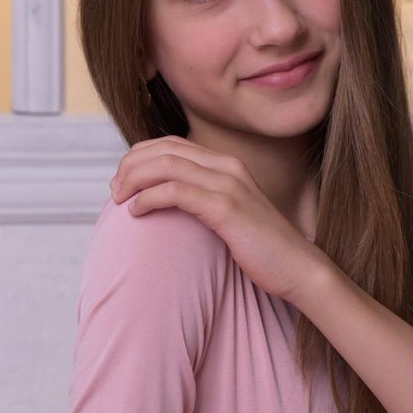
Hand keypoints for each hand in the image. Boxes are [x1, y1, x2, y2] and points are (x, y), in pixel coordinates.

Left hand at [109, 137, 323, 306]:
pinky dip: (149, 198)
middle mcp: (227, 166)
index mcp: (227, 164)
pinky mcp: (226, 208)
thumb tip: (167, 202)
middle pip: (164, 149)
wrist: (298, 268)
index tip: (123, 180)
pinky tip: (137, 212)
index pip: (172, 144)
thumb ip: (204, 200)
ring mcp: (228, 184)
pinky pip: (175, 191)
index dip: (140, 156)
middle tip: (115, 189)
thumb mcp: (230, 215)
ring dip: (134, 179)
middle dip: (131, 165)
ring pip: (166, 165)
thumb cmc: (261, 249)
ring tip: (120, 198)